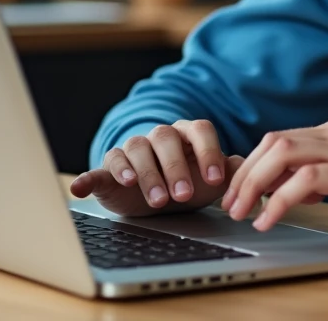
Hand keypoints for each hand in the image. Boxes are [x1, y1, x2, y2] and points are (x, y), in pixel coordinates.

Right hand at [70, 120, 242, 215]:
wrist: (156, 196)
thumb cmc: (186, 183)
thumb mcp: (209, 181)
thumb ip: (230, 171)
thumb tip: (247, 165)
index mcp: (187, 134)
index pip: (200, 130)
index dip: (208, 153)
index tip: (215, 180)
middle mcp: (159, 137)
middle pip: (165, 138)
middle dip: (174, 167)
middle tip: (183, 195)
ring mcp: (132, 150)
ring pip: (135, 149)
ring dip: (144, 174)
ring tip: (155, 198)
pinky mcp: (109, 168)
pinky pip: (98, 168)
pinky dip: (88, 177)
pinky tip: (80, 188)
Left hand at [220, 118, 327, 244]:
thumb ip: (320, 178)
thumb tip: (279, 188)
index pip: (279, 140)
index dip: (250, 166)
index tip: (235, 192)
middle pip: (274, 142)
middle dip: (244, 174)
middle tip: (231, 204)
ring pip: (283, 153)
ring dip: (254, 185)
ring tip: (243, 212)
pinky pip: (305, 180)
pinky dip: (279, 200)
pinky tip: (270, 219)